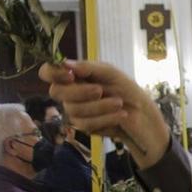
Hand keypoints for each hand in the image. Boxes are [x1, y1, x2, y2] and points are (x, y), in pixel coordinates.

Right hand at [37, 59, 170, 167]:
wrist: (143, 115)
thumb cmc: (127, 90)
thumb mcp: (111, 73)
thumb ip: (88, 68)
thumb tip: (65, 63)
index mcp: (75, 76)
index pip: (48, 72)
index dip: (52, 73)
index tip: (70, 76)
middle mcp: (70, 93)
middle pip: (56, 92)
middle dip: (79, 92)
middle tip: (101, 90)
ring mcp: (75, 111)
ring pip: (73, 110)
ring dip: (99, 107)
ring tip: (119, 103)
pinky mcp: (85, 127)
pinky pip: (86, 124)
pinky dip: (105, 118)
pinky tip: (120, 115)